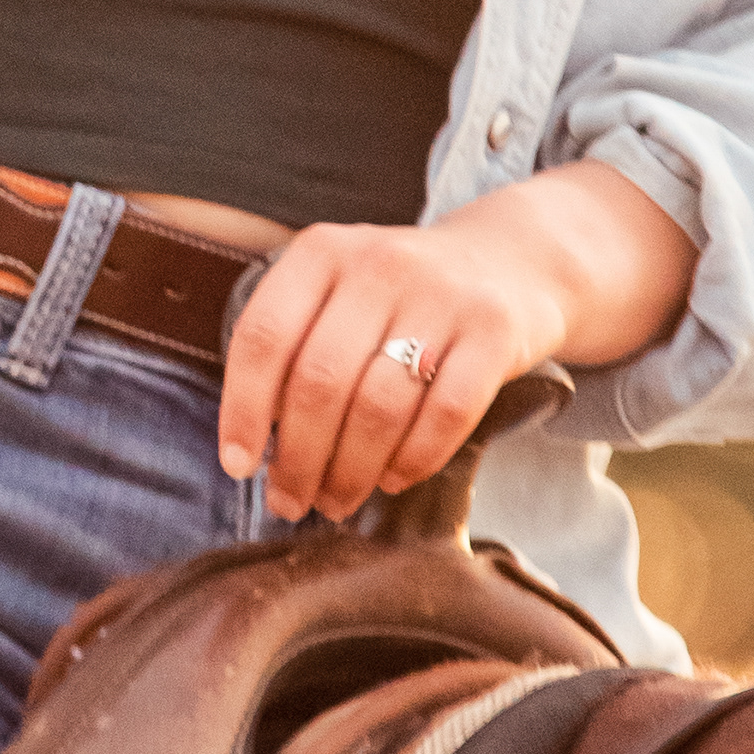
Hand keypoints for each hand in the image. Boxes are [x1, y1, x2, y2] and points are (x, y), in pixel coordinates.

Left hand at [216, 166, 697, 527]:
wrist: (514, 261)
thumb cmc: (404, 297)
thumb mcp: (341, 293)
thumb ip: (296, 349)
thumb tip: (255, 449)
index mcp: (323, 252)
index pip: (263, 337)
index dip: (242, 410)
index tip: (239, 465)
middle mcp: (379, 264)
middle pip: (319, 383)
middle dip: (298, 459)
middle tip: (293, 501)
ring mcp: (442, 295)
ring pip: (379, 407)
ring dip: (351, 472)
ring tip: (339, 499)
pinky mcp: (495, 331)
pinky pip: (447, 415)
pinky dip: (414, 461)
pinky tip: (394, 478)